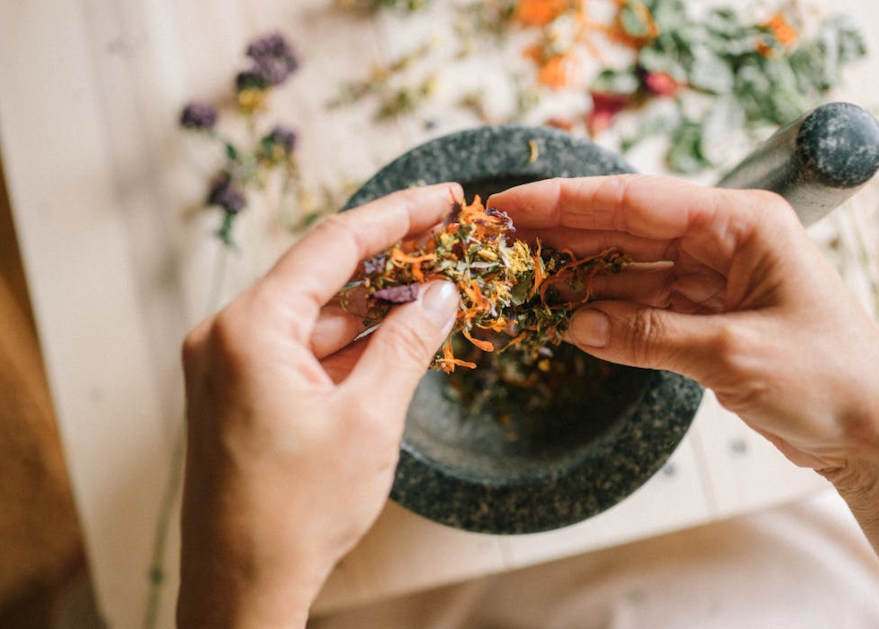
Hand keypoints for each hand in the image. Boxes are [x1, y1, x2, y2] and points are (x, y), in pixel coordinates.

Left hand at [178, 184, 460, 628]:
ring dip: (373, 305)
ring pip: (315, 314)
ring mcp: (231, 364)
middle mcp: (228, 335)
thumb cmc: (297, 512)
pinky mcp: (241, 391)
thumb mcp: (370, 419)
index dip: (397, 215)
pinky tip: (396, 336)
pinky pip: (302, 348)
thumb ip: (407, 344)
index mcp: (250, 328)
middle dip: (389, 258)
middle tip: (447, 239)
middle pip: (321, 274)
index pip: (334, 245)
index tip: (443, 198)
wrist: (243, 587)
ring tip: (435, 289)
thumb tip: (441, 295)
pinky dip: (349, 342)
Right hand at [490, 175, 878, 471]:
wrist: (871, 432)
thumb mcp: (731, 354)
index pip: (638, 200)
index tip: (512, 204)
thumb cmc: (829, 379)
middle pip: (627, 227)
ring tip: (525, 280)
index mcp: (743, 223)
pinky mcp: (707, 317)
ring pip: (631, 267)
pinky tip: (568, 316)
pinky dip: (608, 314)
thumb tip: (574, 323)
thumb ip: (647, 335)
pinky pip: (644, 305)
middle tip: (503, 239)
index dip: (567, 201)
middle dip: (565, 233)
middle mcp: (725, 241)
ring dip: (581, 277)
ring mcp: (714, 279)